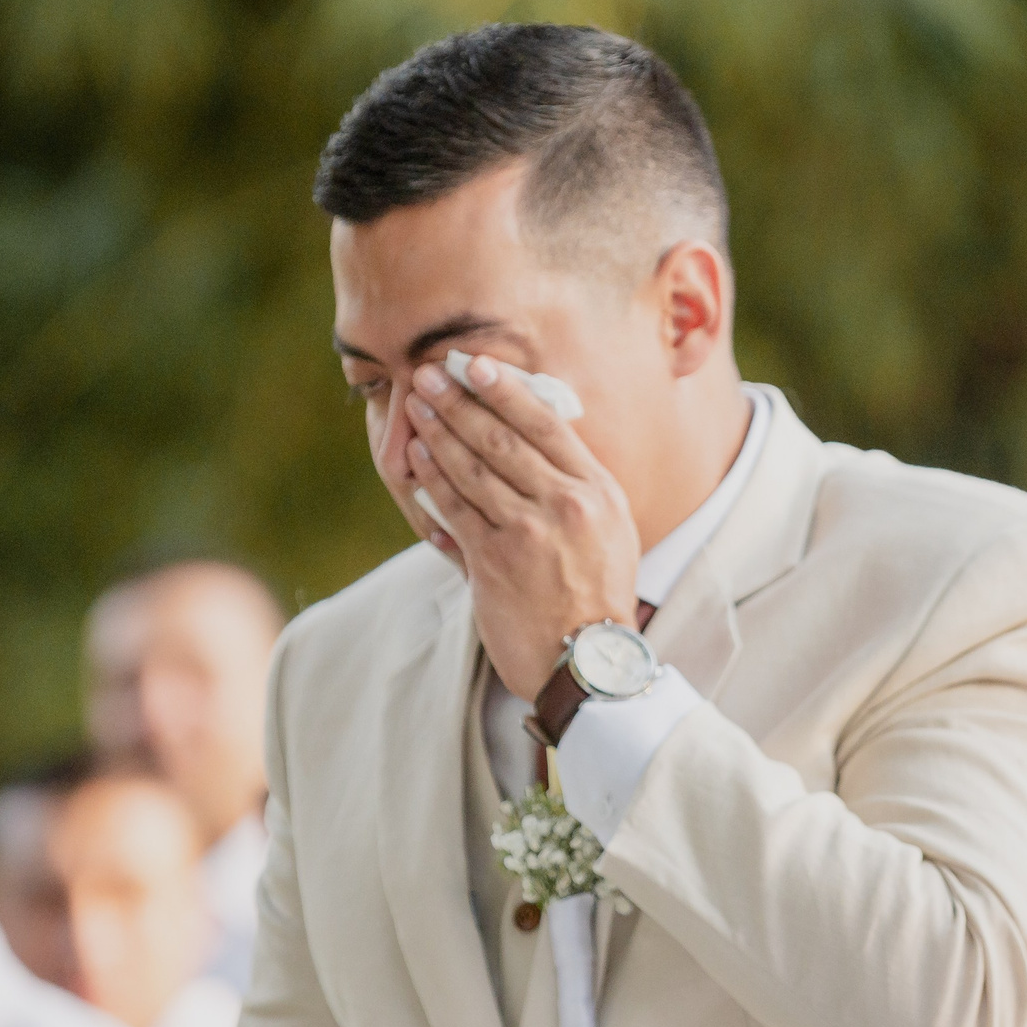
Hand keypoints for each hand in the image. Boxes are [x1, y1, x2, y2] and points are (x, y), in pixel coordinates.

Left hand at [403, 355, 639, 698]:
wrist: (587, 661)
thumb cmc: (597, 596)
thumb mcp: (609, 531)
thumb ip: (573, 489)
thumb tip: (527, 447)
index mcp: (598, 490)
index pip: (546, 424)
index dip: (505, 390)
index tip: (476, 364)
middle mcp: (566, 503)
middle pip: (502, 438)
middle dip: (460, 401)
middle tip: (430, 374)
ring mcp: (529, 530)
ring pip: (473, 467)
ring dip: (439, 431)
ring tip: (418, 406)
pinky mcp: (494, 560)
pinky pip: (455, 507)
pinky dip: (432, 480)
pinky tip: (416, 457)